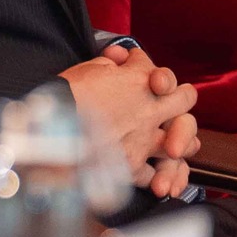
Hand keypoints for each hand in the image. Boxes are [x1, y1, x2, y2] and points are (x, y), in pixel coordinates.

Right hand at [60, 45, 197, 190]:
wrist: (51, 131)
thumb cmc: (65, 95)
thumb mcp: (89, 69)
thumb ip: (110, 64)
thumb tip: (118, 59)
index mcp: (138, 80)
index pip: (161, 71)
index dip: (153, 72)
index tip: (143, 76)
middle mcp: (149, 109)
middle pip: (185, 99)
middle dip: (182, 100)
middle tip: (173, 105)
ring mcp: (144, 139)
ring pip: (184, 142)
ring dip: (181, 143)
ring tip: (173, 148)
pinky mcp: (132, 166)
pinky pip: (154, 174)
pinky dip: (154, 177)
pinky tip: (151, 178)